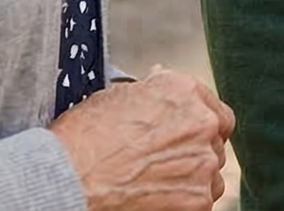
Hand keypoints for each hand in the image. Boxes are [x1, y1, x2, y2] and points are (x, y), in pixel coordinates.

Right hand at [50, 66, 236, 210]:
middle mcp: (202, 121)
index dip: (200, 126)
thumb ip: (152, 92)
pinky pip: (202, 202)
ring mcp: (203, 162)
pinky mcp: (198, 199)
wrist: (68, 181)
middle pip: (215, 142)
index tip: (186, 138)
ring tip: (157, 186)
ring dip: (193, 180)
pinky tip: (156, 203)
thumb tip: (159, 85)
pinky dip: (184, 204)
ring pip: (212, 175)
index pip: (214, 110)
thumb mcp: (118, 96)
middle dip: (196, 153)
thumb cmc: (83, 139)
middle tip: (167, 166)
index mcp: (184, 90)